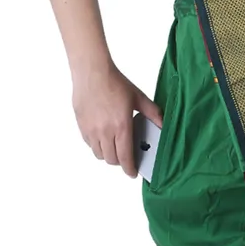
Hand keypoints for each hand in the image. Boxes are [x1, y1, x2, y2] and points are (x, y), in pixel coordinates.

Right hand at [72, 64, 162, 178]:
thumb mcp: (138, 97)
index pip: (125, 157)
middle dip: (120, 162)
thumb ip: (152, 112)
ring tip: (114, 147)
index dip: (129, 168)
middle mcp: (104, 131)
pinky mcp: (81, 125)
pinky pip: (89, 144)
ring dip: (108, 155)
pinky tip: (103, 137)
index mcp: (121, 126)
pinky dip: (97, 146)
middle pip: (111, 159)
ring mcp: (91, 130)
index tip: (132, 173)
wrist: (92, 72)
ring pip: (99, 154)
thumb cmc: (115, 83)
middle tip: (126, 158)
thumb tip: (162, 123)